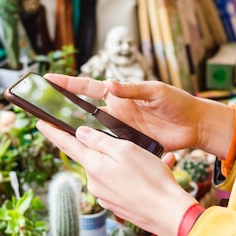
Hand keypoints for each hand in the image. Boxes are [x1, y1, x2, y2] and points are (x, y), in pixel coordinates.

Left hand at [37, 121, 196, 235]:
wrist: (168, 213)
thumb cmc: (150, 179)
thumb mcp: (126, 150)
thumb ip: (101, 141)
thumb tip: (81, 134)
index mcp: (94, 165)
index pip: (67, 145)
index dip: (52, 132)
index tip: (40, 124)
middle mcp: (94, 182)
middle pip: (93, 157)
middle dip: (107, 148)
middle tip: (130, 145)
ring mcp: (105, 195)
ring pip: (110, 170)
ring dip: (127, 163)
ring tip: (152, 161)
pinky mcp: (117, 204)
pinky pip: (122, 183)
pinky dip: (134, 176)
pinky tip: (154, 172)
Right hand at [44, 74, 233, 155]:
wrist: (195, 126)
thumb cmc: (177, 103)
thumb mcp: (156, 92)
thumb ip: (133, 90)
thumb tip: (110, 84)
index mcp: (119, 96)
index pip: (88, 88)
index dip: (68, 84)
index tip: (48, 80)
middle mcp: (115, 112)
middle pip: (83, 112)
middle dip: (62, 111)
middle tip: (41, 111)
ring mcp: (121, 130)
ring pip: (92, 133)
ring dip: (76, 134)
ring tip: (54, 136)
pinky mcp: (129, 145)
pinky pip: (109, 149)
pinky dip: (96, 152)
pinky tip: (84, 156)